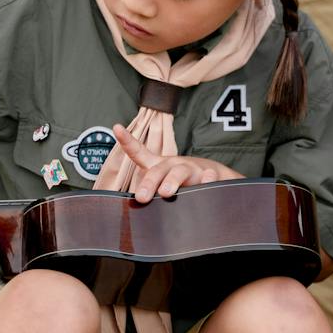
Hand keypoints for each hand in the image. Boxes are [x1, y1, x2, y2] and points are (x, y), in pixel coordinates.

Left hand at [113, 123, 242, 202]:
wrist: (216, 175)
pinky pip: (208, 176)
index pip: (140, 152)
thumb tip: (136, 204)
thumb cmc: (183, 182)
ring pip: (179, 172)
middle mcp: (173, 164)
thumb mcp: (164, 185)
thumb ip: (151, 192)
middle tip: (142, 197)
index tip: (117, 128)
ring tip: (166, 192)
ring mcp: (192, 168)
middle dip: (149, 183)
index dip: (128, 141)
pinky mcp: (210, 174)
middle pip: (158, 170)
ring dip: (172, 180)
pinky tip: (207, 181)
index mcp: (159, 166)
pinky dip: (207, 179)